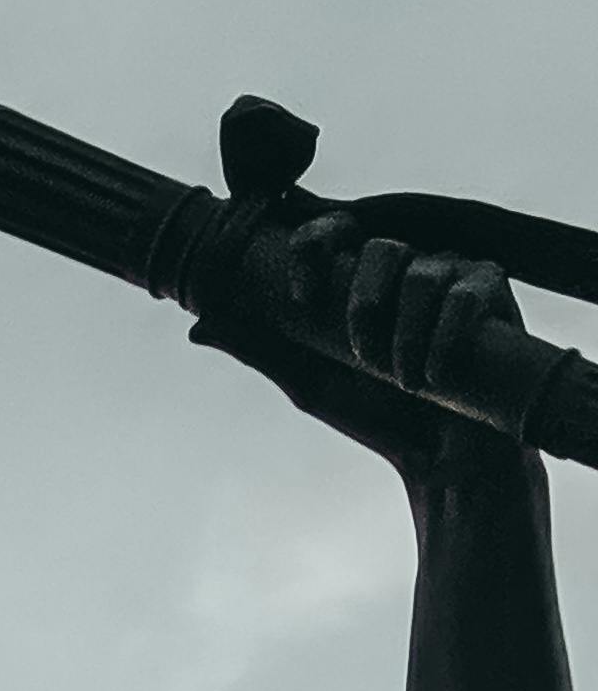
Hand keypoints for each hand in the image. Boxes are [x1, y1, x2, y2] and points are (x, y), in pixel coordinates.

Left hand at [195, 214, 524, 478]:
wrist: (438, 461)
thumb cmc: (375, 417)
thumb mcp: (308, 381)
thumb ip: (260, 346)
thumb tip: (197, 325)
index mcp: (357, 276)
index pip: (330, 229)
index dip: (312, 247)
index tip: (299, 299)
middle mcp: (404, 265)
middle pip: (380, 246)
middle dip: (362, 302)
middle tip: (361, 355)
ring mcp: (450, 273)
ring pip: (422, 272)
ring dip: (403, 335)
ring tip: (403, 380)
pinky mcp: (492, 290)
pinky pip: (465, 292)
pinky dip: (443, 337)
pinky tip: (433, 375)